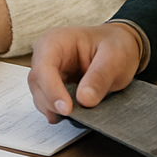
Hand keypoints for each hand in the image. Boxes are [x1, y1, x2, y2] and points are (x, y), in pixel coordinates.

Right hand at [27, 23, 141, 122]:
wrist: (119, 46)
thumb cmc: (114, 45)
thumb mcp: (114, 58)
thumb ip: (99, 78)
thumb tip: (84, 100)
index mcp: (55, 41)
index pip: (44, 67)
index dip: (52, 89)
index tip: (67, 109)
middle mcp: (46, 54)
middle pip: (37, 82)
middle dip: (52, 102)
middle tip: (73, 115)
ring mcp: (47, 70)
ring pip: (39, 94)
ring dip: (54, 108)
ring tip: (77, 114)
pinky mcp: (52, 85)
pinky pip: (47, 101)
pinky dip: (57, 111)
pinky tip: (72, 114)